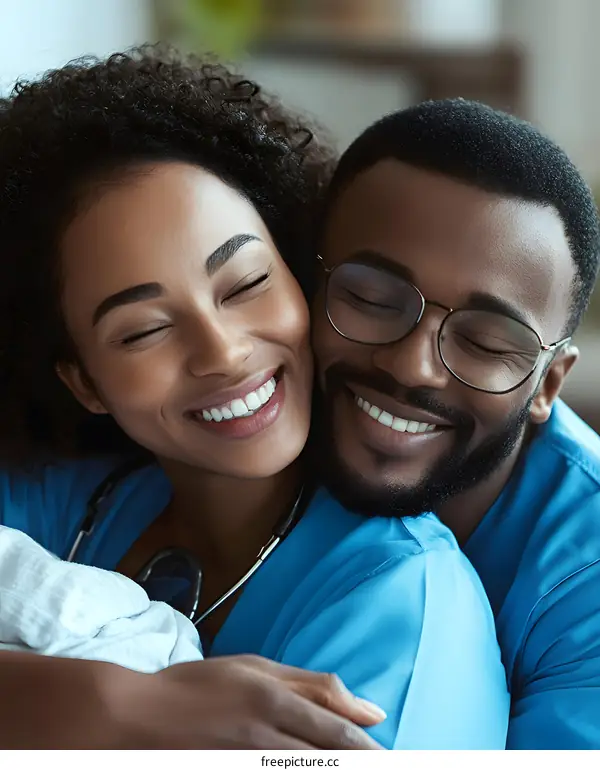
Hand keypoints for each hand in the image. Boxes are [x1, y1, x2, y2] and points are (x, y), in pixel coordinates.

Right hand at [117, 654, 385, 748]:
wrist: (135, 717)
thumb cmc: (197, 687)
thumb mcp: (256, 668)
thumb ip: (314, 685)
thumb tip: (373, 710)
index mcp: (273, 698)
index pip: (336, 734)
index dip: (368, 753)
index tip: (389, 759)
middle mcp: (263, 734)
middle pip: (326, 760)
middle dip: (359, 765)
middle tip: (386, 766)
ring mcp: (244, 760)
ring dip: (332, 769)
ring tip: (356, 768)